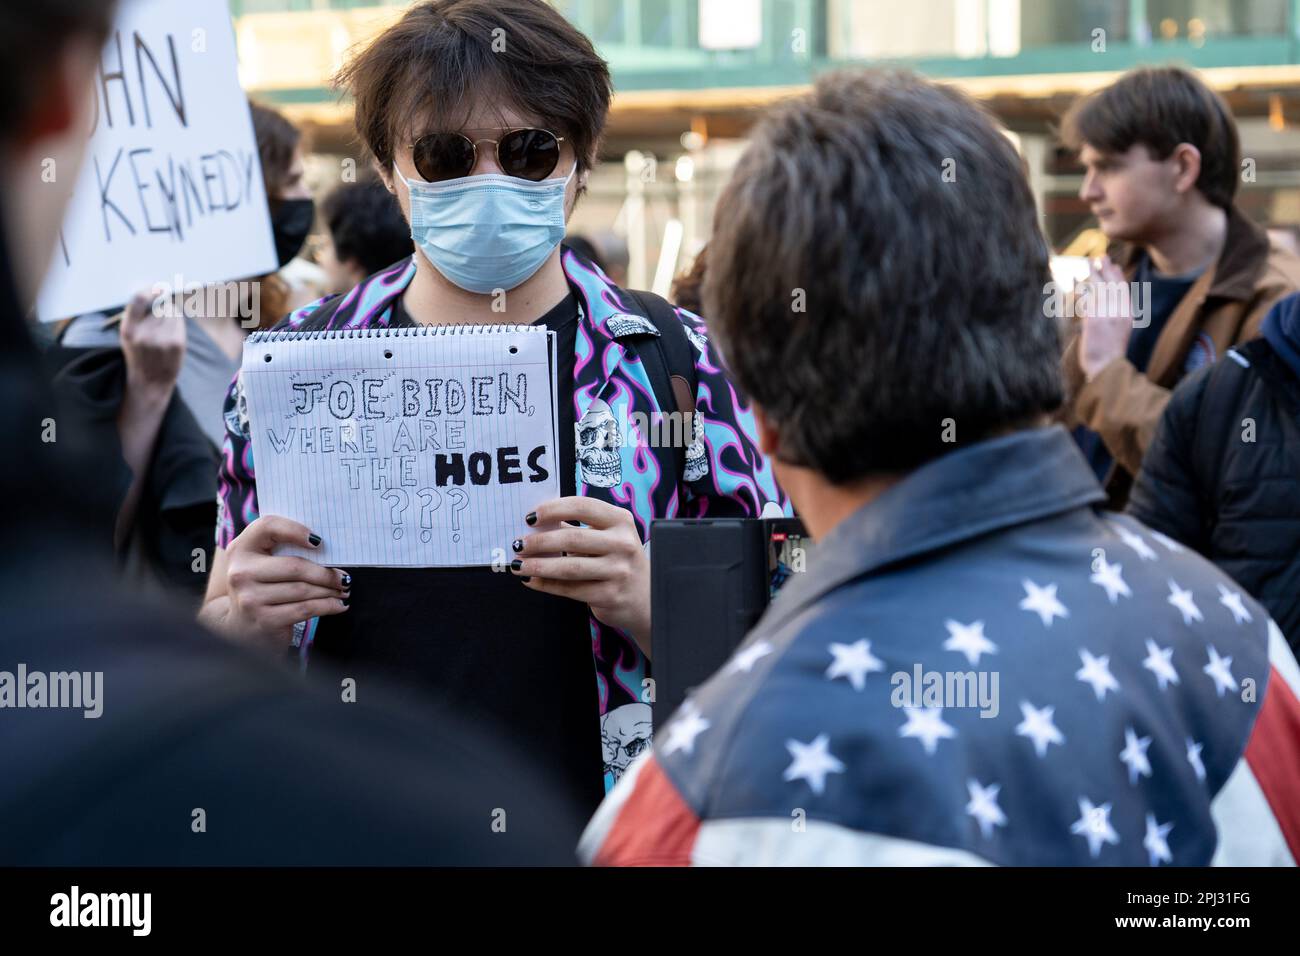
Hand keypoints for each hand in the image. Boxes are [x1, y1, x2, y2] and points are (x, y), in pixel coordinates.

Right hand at [120, 288, 184, 400]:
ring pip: (171, 312)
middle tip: (160, 310)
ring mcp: (162, 339)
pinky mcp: (177, 343)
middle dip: (161, 304)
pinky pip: (179, 321)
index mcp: (128, 330)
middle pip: (159, 305)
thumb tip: (154, 291)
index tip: (156, 288)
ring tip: (163, 327)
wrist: (150, 381)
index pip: (139, 300)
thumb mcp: (128, 336)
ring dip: (169, 313)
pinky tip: (171, 332)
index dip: (150, 290)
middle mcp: (145, 334)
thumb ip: (137, 317)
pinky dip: (176, 322)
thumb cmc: (139, 354)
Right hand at [223, 516, 349, 644]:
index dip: (295, 530)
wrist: (241, 626)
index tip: (319, 541)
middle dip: (326, 572)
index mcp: (241, 549)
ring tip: (343, 590)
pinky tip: (338, 605)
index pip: (268, 526)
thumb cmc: (262, 586)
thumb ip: (283, 549)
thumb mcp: (262, 563)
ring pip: (303, 589)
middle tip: (345, 577)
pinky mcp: (264, 620)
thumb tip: (329, 548)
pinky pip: (305, 609)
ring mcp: (250, 598)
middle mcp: (240, 572)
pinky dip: (327, 606)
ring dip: (330, 590)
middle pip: (295, 566)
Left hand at [510, 497, 650, 653]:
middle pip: (573, 538)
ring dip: (539, 566)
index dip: (554, 509)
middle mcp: (623, 543)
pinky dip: (547, 585)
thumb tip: (538, 524)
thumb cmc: (618, 561)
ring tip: (519, 565)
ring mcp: (618, 571)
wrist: (646, 598)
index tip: (531, 517)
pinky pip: (570, 590)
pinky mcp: (610, 595)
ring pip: (570, 567)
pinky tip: (531, 581)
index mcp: (621, 521)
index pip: (583, 506)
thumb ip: (578, 527)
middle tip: (519, 544)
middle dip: (540, 542)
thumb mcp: (608, 537)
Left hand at [1077, 256, 1132, 381]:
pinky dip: (1081, 288)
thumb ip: (1115, 316)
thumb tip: (1107, 305)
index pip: (1123, 290)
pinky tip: (1076, 280)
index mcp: (1127, 314)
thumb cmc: (1109, 354)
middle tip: (1100, 256)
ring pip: (1099, 288)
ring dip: (1093, 273)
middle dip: (1106, 269)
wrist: (1107, 368)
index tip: (1113, 265)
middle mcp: (1119, 312)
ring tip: (1088, 261)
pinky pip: (1087, 299)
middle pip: (1112, 285)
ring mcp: (1107, 315)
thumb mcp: (1119, 332)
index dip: (1117, 276)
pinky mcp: (1093, 320)